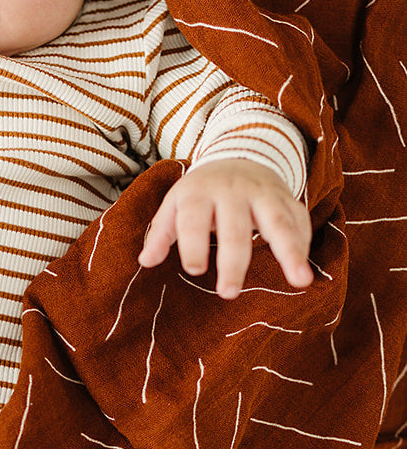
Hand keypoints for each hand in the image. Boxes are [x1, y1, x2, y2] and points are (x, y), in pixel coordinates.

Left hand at [138, 159, 312, 298]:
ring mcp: (264, 194)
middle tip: (227, 293)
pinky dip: (303, 245)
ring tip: (300, 281)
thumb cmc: (201, 193)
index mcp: (199, 192)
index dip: (192, 244)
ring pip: (278, 223)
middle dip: (233, 262)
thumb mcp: (176, 205)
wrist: (239, 156)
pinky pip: (300, 220)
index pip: (193, 220)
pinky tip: (304, 269)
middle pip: (235, 228)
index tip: (195, 270)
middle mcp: (233, 191)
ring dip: (290, 252)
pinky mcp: (288, 198)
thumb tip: (146, 261)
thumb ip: (161, 232)